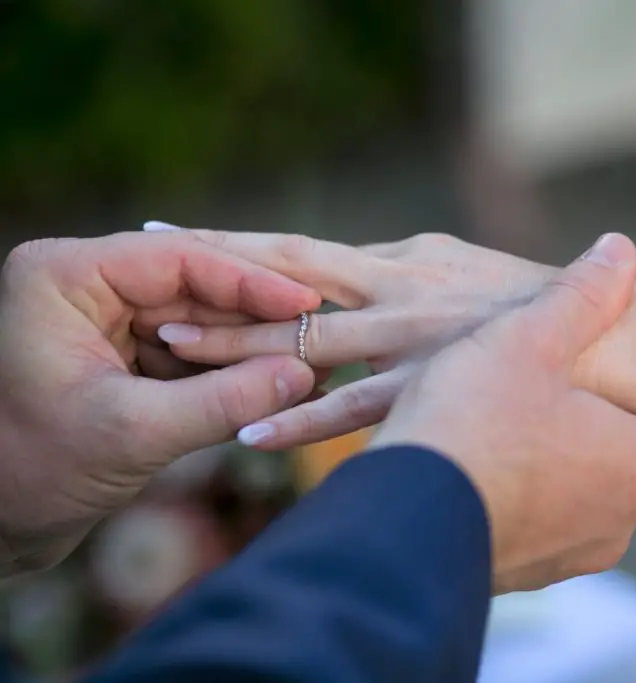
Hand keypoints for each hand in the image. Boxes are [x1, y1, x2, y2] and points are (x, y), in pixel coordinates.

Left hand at [0, 232, 320, 573]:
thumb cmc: (27, 474)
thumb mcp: (132, 434)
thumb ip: (222, 401)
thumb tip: (304, 373)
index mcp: (65, 276)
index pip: (178, 258)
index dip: (250, 282)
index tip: (308, 304)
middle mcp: (87, 287)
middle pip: (196, 285)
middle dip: (257, 317)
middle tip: (322, 331)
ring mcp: (107, 323)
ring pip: (202, 321)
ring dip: (253, 348)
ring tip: (312, 365)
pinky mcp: (125, 359)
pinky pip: (194, 355)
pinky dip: (233, 374)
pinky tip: (281, 388)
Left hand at [144, 222, 554, 447]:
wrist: (622, 340)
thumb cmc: (550, 312)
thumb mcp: (475, 279)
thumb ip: (424, 284)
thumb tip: (378, 288)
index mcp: (407, 259)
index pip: (303, 251)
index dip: (236, 244)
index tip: (173, 236)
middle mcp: (400, 287)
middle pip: (288, 277)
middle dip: (214, 275)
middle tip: (142, 273)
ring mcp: (413, 336)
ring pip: (307, 339)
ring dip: (238, 347)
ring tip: (168, 354)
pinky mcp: (435, 385)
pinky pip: (355, 407)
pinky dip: (299, 421)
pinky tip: (250, 436)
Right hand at [370, 233, 635, 592]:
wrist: (399, 523)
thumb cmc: (475, 425)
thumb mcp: (529, 340)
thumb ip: (582, 295)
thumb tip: (622, 249)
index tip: (604, 372)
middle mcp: (617, 524)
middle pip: (622, 461)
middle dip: (587, 426)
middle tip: (541, 390)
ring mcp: (567, 558)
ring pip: (573, 497)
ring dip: (546, 464)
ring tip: (497, 425)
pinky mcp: (517, 577)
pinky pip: (528, 526)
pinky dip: (509, 497)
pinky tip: (469, 465)